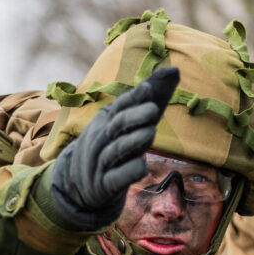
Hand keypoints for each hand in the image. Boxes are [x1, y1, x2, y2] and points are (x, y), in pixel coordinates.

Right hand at [49, 67, 179, 230]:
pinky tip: (142, 168)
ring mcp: (102, 162)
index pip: (120, 106)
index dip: (133, 98)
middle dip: (133, 117)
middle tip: (153, 109)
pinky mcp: (105, 185)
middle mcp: (103, 138)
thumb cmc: (113, 143)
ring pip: (116, 150)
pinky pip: (115, 179)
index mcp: (108, 120)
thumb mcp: (129, 120)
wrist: (79, 182)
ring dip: (132, 141)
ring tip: (151, 132)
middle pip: (117, 126)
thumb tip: (174, 69)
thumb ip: (153, 97)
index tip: (147, 88)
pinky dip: (127, 173)